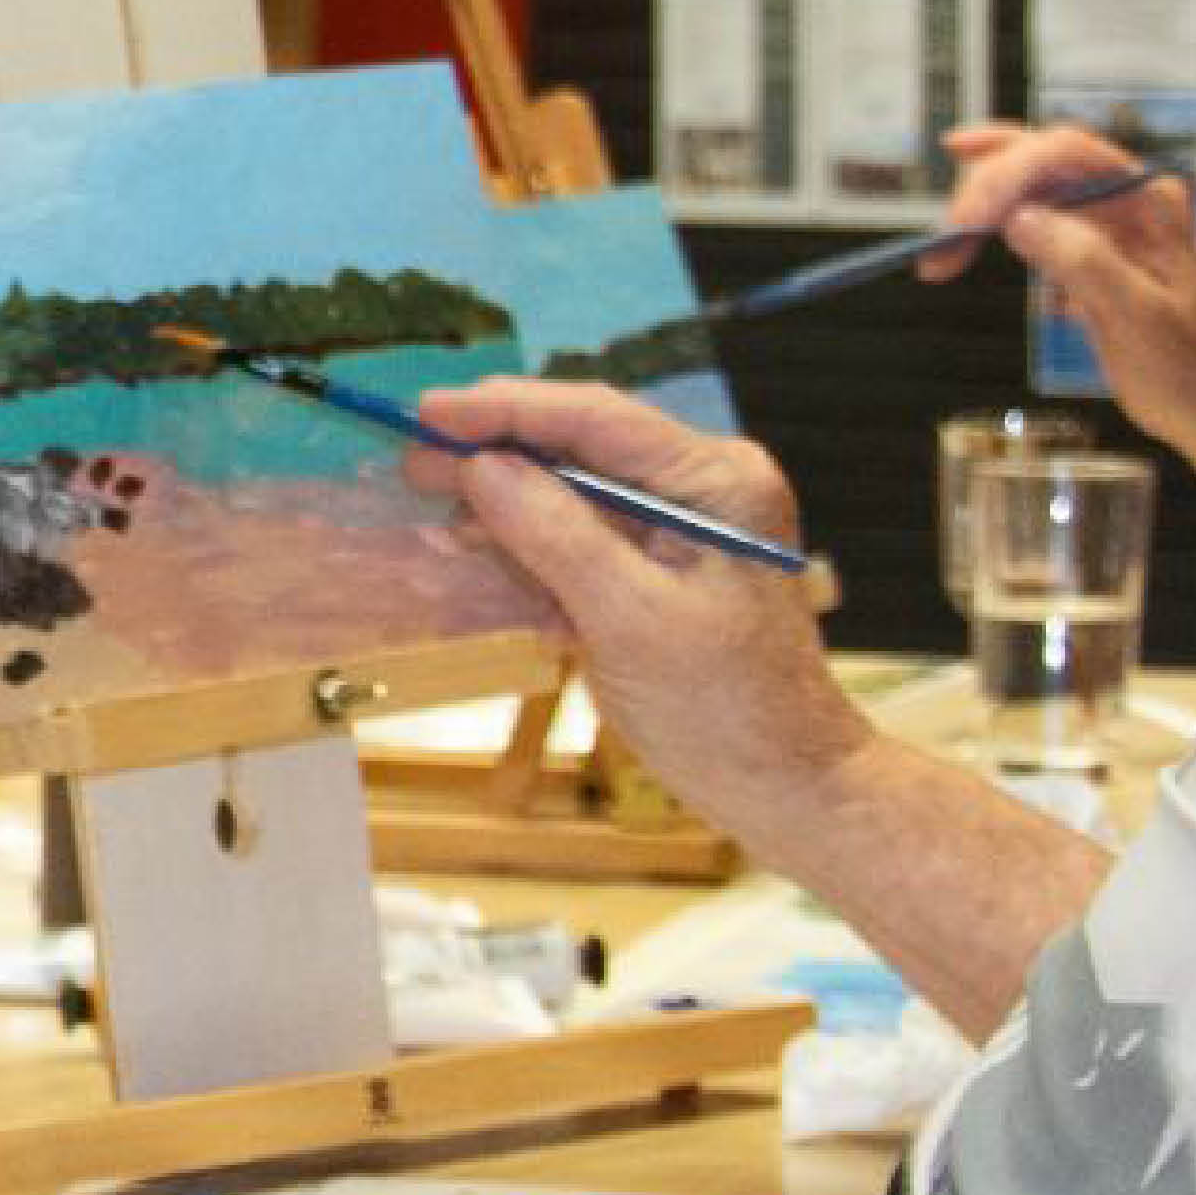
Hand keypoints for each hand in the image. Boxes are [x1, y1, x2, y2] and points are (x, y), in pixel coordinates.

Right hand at [400, 374, 861, 837]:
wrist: (783, 784)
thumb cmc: (723, 707)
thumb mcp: (631, 618)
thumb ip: (555, 535)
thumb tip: (480, 468)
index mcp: (714, 481)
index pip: (596, 418)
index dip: (505, 409)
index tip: (426, 413)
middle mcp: (699, 489)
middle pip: (580, 448)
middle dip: (495, 456)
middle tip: (413, 464)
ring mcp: (678, 530)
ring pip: (570, 494)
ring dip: (503, 507)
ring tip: (435, 516)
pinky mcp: (655, 572)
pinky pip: (578, 540)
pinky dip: (526, 551)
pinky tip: (477, 557)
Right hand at [930, 118, 1195, 445]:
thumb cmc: (1183, 364)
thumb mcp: (1136, 314)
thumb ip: (1084, 260)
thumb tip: (1020, 219)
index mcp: (1147, 199)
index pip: (1064, 152)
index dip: (1005, 173)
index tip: (964, 220)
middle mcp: (1123, 198)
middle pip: (1035, 160)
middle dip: (979, 191)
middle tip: (939, 246)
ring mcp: (1102, 221)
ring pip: (1023, 188)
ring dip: (975, 213)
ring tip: (940, 259)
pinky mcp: (1083, 247)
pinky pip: (1026, 220)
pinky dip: (988, 233)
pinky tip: (965, 254)